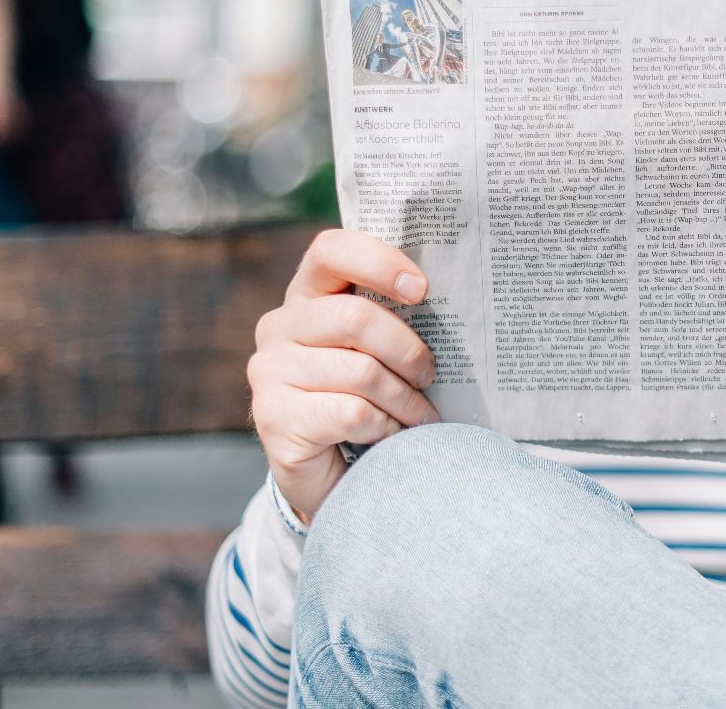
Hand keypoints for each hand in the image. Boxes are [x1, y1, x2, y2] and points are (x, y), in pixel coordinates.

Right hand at [249, 229, 441, 522]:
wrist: (332, 475)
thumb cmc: (366, 399)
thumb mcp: (378, 351)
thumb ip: (394, 318)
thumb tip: (456, 296)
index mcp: (307, 296)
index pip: (331, 250)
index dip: (379, 262)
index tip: (422, 290)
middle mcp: (278, 327)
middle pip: (356, 317)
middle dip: (408, 350)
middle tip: (429, 374)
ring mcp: (268, 371)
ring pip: (361, 371)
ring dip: (405, 400)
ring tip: (419, 416)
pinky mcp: (273, 416)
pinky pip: (352, 412)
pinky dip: (384, 427)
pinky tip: (387, 436)